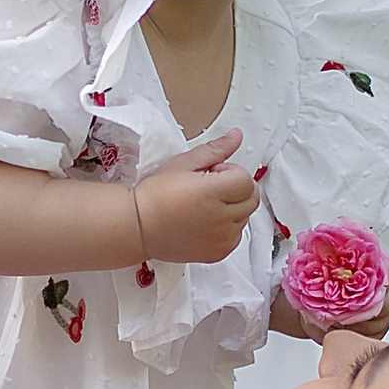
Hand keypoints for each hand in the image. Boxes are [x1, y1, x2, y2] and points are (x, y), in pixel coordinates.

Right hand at [133, 130, 260, 265]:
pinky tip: (206, 221)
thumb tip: (236, 136)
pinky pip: (237, 236)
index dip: (230, 172)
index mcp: (211, 193)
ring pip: (245, 216)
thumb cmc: (155, 195)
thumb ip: (216, 149)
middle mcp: (219, 218)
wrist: (138, 226)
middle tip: (210, 188)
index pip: (246, 179)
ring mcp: (221, 239)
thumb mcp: (184, 163)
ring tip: (205, 205)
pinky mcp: (218, 253)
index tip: (213, 173)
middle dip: (236, 188)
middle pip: (251, 198)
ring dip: (233, 208)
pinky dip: (228, 227)